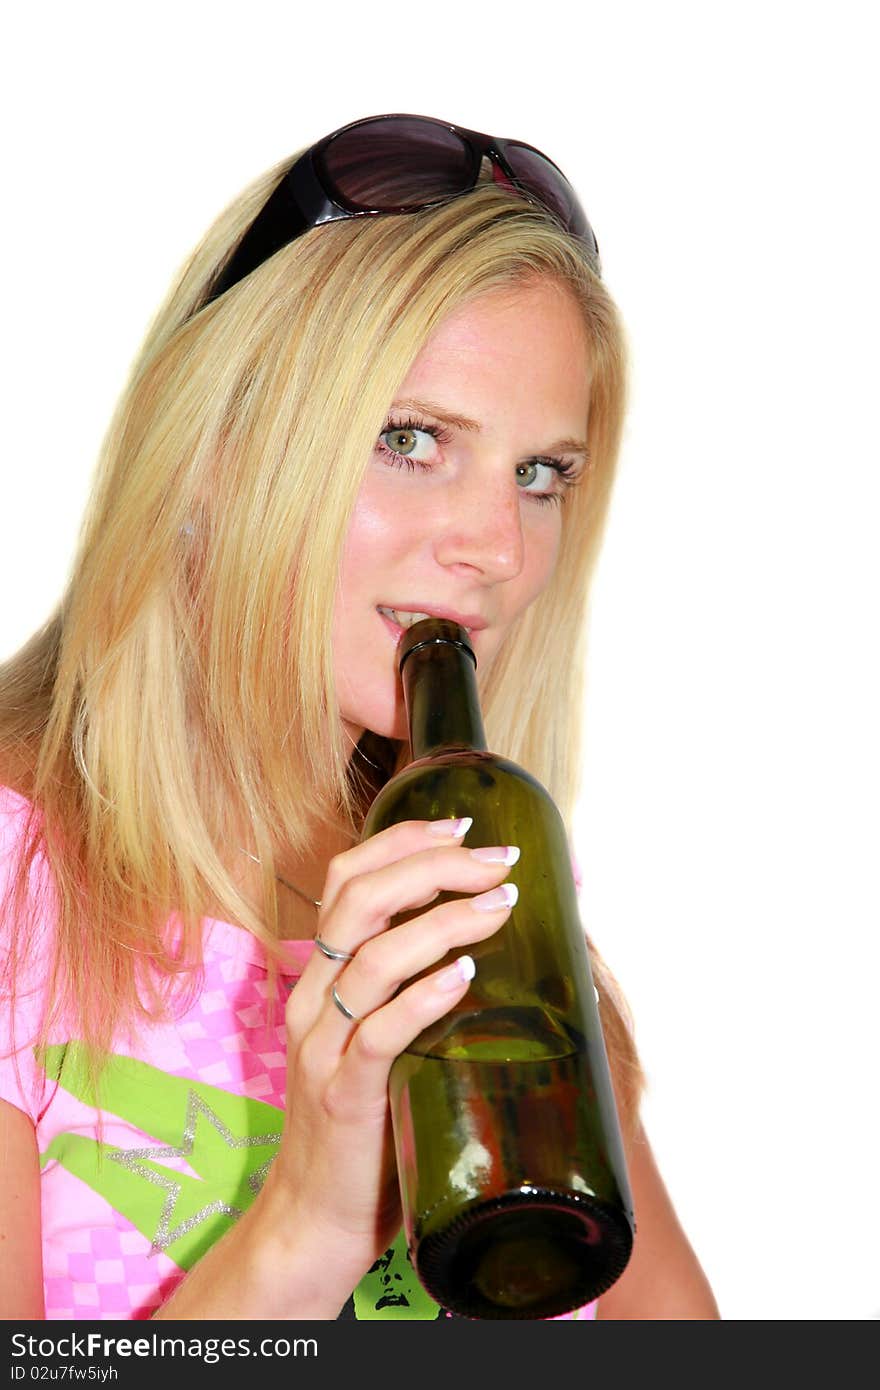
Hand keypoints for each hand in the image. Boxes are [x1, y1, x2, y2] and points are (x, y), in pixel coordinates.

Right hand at [263, 817, 517, 1298]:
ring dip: (443, 920)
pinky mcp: (343, 1095)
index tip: (461, 825)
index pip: (344, 880)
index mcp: (320, 980)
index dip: (401, 842)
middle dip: (432, 865)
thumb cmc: (365, 1126)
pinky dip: (423, 995)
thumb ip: (411, 997)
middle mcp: (312, 1001)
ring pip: (373, 956)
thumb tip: (488, 951)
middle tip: (499, 862)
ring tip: (500, 907)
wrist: (315, 1221)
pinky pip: (379, 1031)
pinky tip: (463, 974)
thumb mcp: (379, 1045)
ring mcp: (322, 1047)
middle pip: (357, 899)